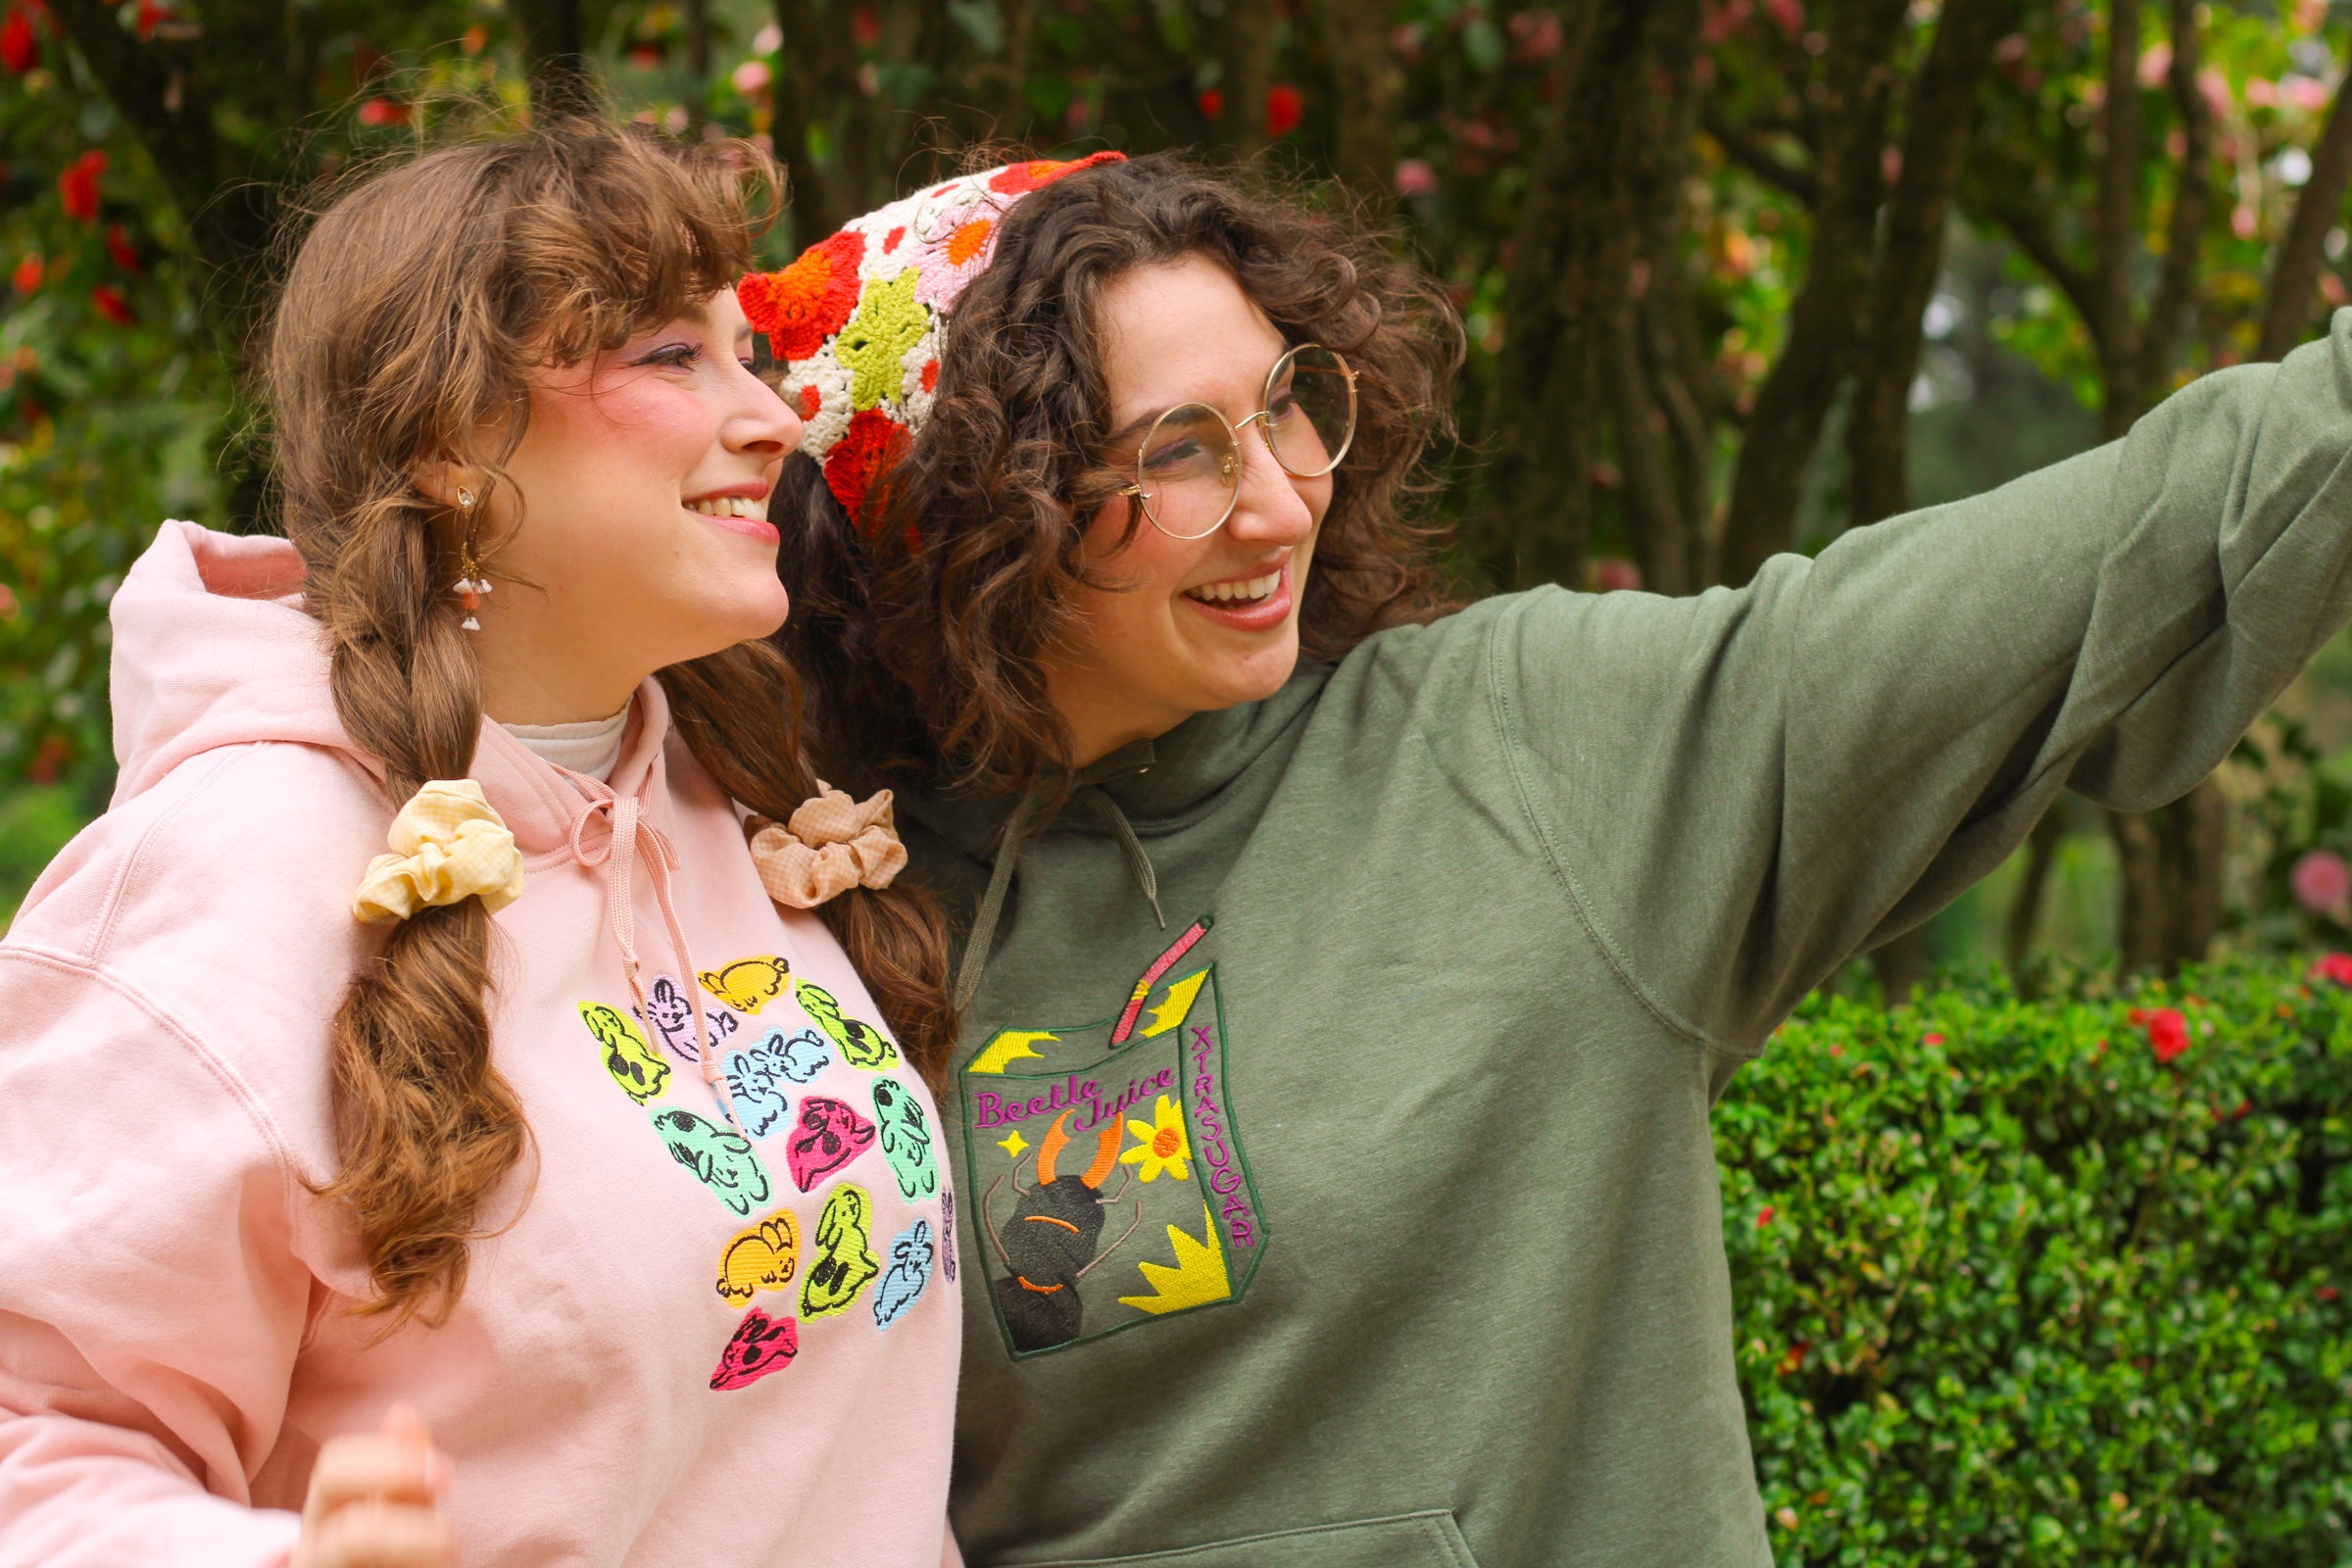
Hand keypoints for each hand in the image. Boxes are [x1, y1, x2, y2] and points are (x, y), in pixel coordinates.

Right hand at [292, 1405, 455, 1567]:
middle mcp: (314, 1552)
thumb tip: (403, 1410)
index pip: (333, 1468)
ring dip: (420, 1556)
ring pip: (362, 1561)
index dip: (390, 1463)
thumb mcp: (389, 1504)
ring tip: (448, 1556)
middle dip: (414, 1533)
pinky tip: (433, 1567)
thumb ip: (400, 1466)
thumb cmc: (378, 1548)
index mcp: (323, 1513)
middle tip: (454, 1538)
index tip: (446, 1474)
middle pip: (353, 1534)